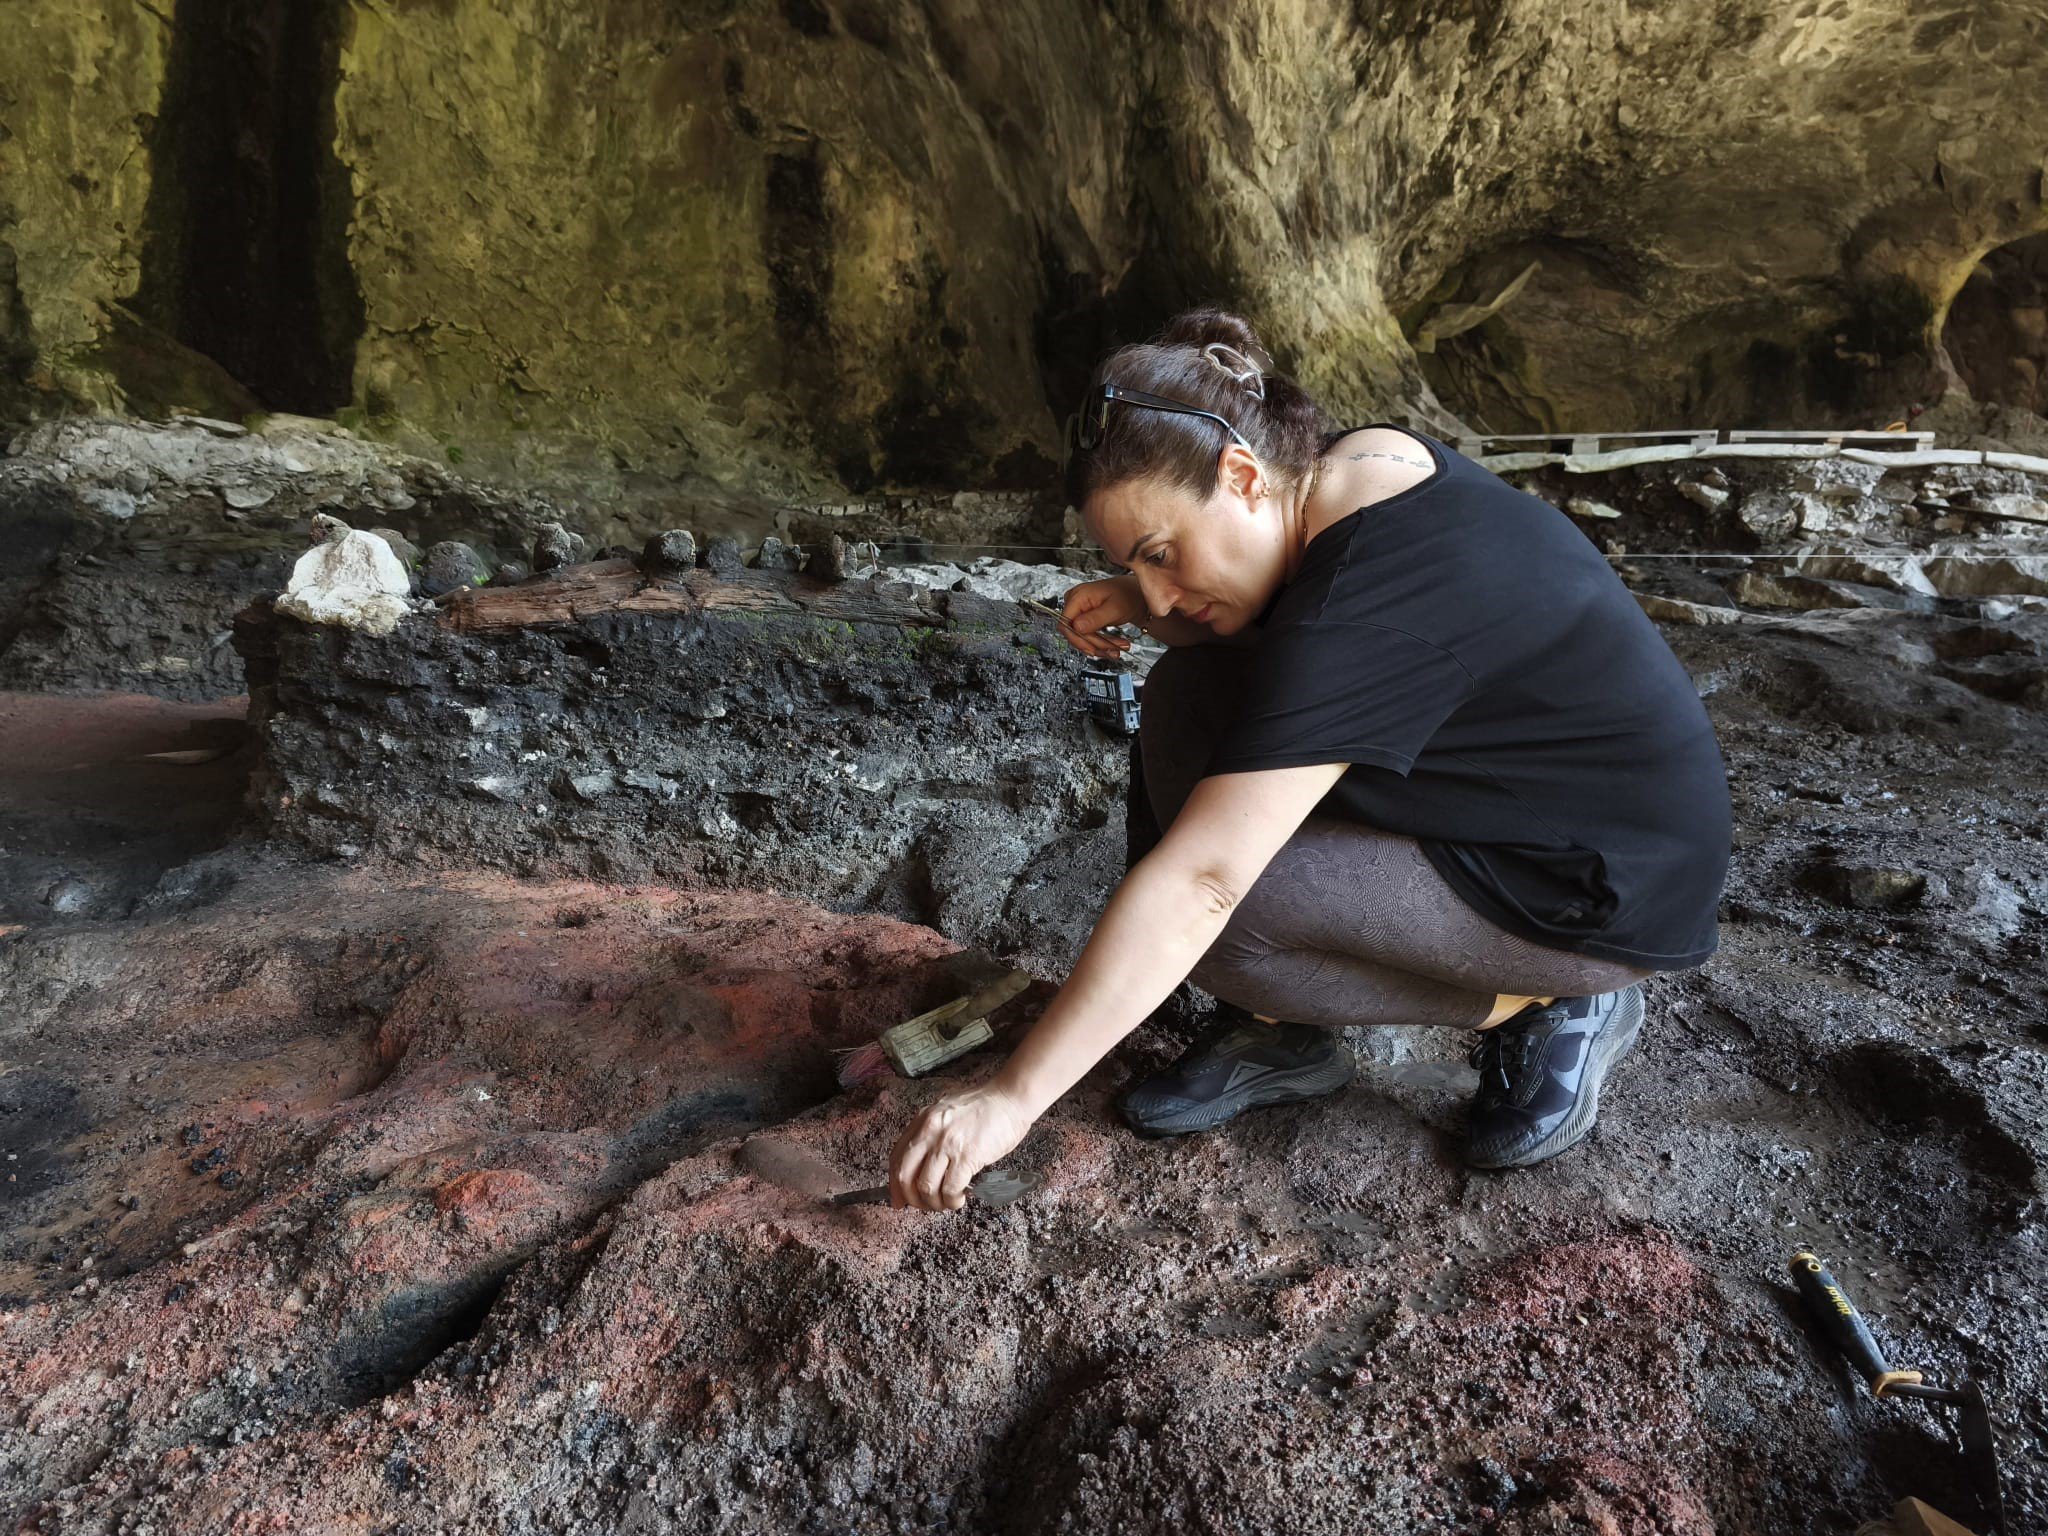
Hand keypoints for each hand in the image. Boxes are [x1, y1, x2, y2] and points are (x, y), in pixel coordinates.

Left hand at [888, 1081, 1032, 1210]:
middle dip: (912, 1199)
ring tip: (947, 1202)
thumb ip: (932, 1134)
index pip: (896, 1159)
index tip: (899, 1200)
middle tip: (926, 1206)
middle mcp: (929, 1132)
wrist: (1010, 1098)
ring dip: (934, 1203)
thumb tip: (924, 1165)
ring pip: (926, 1187)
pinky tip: (960, 1199)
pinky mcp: (967, 1156)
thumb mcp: (947, 1113)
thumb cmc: (985, 1107)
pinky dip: (952, 1201)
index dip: (895, 1185)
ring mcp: (947, 1144)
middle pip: (904, 1176)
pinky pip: (950, 1189)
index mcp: (922, 1121)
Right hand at [1058, 576, 1143, 658]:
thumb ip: (1096, 618)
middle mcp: (1076, 603)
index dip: (1077, 639)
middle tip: (1112, 649)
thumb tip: (1077, 627)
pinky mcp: (1085, 619)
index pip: (1066, 623)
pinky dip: (1100, 644)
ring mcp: (1079, 611)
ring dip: (1099, 646)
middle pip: (1074, 633)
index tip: (1092, 649)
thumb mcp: (1115, 607)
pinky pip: (1087, 636)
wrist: (1136, 593)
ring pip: (1081, 637)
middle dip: (1094, 644)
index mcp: (1079, 596)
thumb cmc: (1129, 594)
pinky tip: (1112, 647)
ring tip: (1116, 649)